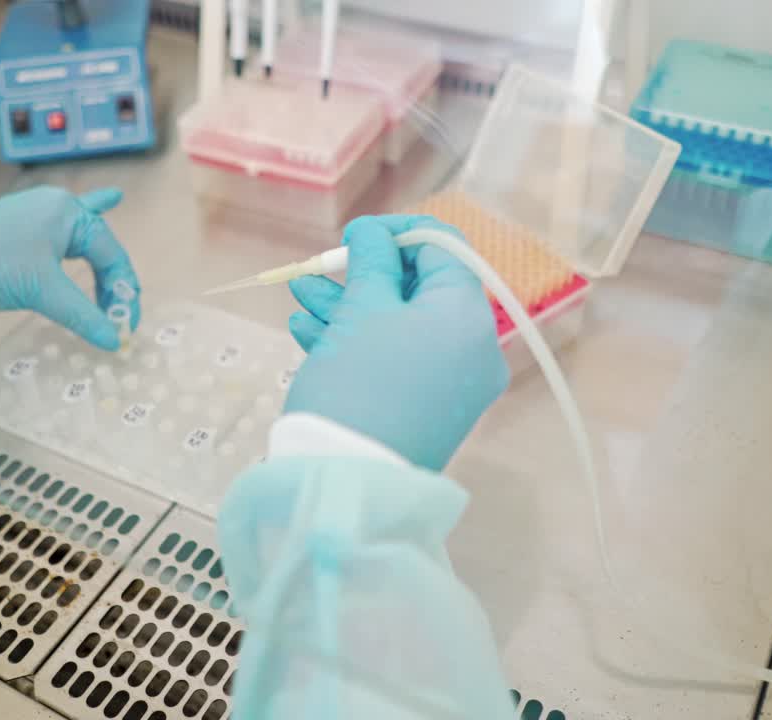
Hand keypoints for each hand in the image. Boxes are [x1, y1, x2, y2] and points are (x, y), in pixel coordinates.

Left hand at [0, 186, 140, 349]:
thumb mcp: (40, 291)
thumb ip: (82, 314)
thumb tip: (114, 340)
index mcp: (68, 214)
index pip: (112, 254)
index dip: (123, 292)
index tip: (125, 323)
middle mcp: (59, 207)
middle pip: (101, 248)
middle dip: (113, 282)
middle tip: (120, 313)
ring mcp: (41, 213)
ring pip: (86, 240)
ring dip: (102, 264)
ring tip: (120, 280)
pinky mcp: (26, 224)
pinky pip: (68, 228)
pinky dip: (90, 219)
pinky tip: (112, 200)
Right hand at [283, 215, 508, 469]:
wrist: (347, 482)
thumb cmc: (358, 384)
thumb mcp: (362, 310)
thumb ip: (372, 262)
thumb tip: (375, 235)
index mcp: (468, 316)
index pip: (444, 250)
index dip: (396, 233)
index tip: (353, 236)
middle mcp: (472, 350)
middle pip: (420, 290)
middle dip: (363, 275)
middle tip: (317, 270)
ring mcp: (451, 385)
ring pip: (401, 327)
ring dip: (350, 307)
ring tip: (299, 297)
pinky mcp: (425, 412)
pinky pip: (397, 362)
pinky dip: (358, 343)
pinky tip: (306, 332)